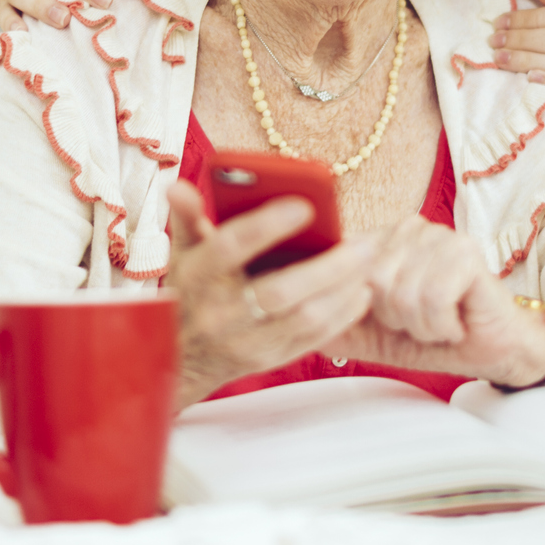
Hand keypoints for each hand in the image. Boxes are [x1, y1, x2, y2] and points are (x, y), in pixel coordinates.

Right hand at [166, 182, 379, 407]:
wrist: (181, 356)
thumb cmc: (192, 290)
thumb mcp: (184, 251)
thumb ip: (187, 216)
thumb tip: (177, 185)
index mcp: (199, 275)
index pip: (231, 247)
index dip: (266, 225)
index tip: (304, 205)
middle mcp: (221, 312)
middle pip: (279, 290)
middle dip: (327, 266)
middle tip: (363, 243)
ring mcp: (246, 341)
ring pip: (304, 319)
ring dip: (343, 290)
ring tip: (368, 263)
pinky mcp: (269, 359)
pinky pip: (314, 339)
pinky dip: (343, 315)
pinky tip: (361, 291)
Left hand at [328, 217, 544, 387]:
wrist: (487, 352)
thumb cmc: (428, 337)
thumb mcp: (366, 335)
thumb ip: (326, 320)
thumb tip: (278, 310)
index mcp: (379, 241)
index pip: (341, 264)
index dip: (355, 304)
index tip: (383, 321)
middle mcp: (406, 229)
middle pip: (369, 283)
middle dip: (393, 319)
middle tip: (418, 322)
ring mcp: (438, 236)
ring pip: (399, 292)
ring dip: (419, 325)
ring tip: (436, 322)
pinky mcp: (466, 252)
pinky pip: (431, 299)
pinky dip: (440, 325)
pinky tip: (454, 323)